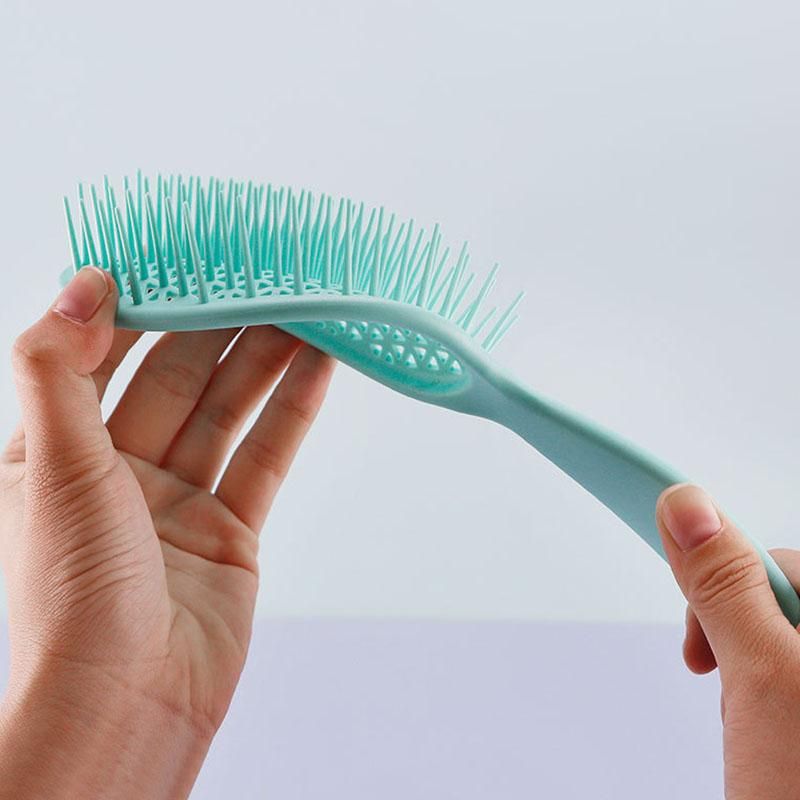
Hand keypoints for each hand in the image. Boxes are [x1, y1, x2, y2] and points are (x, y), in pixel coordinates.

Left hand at [0, 267, 334, 798]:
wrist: (133, 705)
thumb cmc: (75, 598)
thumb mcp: (53, 469)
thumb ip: (60, 371)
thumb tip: (83, 283)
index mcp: (55, 452)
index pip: (101, 356)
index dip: (143, 304)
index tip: (184, 257)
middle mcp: (117, 469)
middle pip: (175, 376)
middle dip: (219, 325)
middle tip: (263, 275)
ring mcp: (178, 497)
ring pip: (227, 409)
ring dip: (265, 359)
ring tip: (304, 307)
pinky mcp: (230, 526)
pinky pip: (264, 456)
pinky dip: (291, 411)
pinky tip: (317, 366)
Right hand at [657, 484, 799, 799]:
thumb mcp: (761, 677)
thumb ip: (723, 583)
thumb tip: (686, 502)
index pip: (782, 559)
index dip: (729, 588)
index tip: (696, 627)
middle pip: (782, 601)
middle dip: (739, 642)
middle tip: (733, 694)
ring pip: (780, 643)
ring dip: (749, 677)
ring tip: (759, 733)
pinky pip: (785, 679)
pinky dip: (762, 703)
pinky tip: (769, 744)